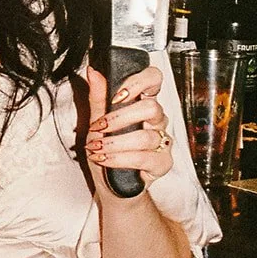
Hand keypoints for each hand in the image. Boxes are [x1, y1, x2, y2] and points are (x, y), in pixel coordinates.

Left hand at [84, 63, 173, 186]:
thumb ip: (98, 96)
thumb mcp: (96, 121)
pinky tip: (106, 160)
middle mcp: (156, 120)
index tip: (117, 95)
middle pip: (152, 108)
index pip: (153, 79)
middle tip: (100, 126)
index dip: (139, 82)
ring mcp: (162, 141)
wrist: (110, 185)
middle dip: (120, 118)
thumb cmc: (106, 151)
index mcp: (143, 103)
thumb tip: (93, 72)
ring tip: (97, 147)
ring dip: (115, 142)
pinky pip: (145, 158)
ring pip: (146, 137)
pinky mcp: (162, 163)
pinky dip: (120, 159)